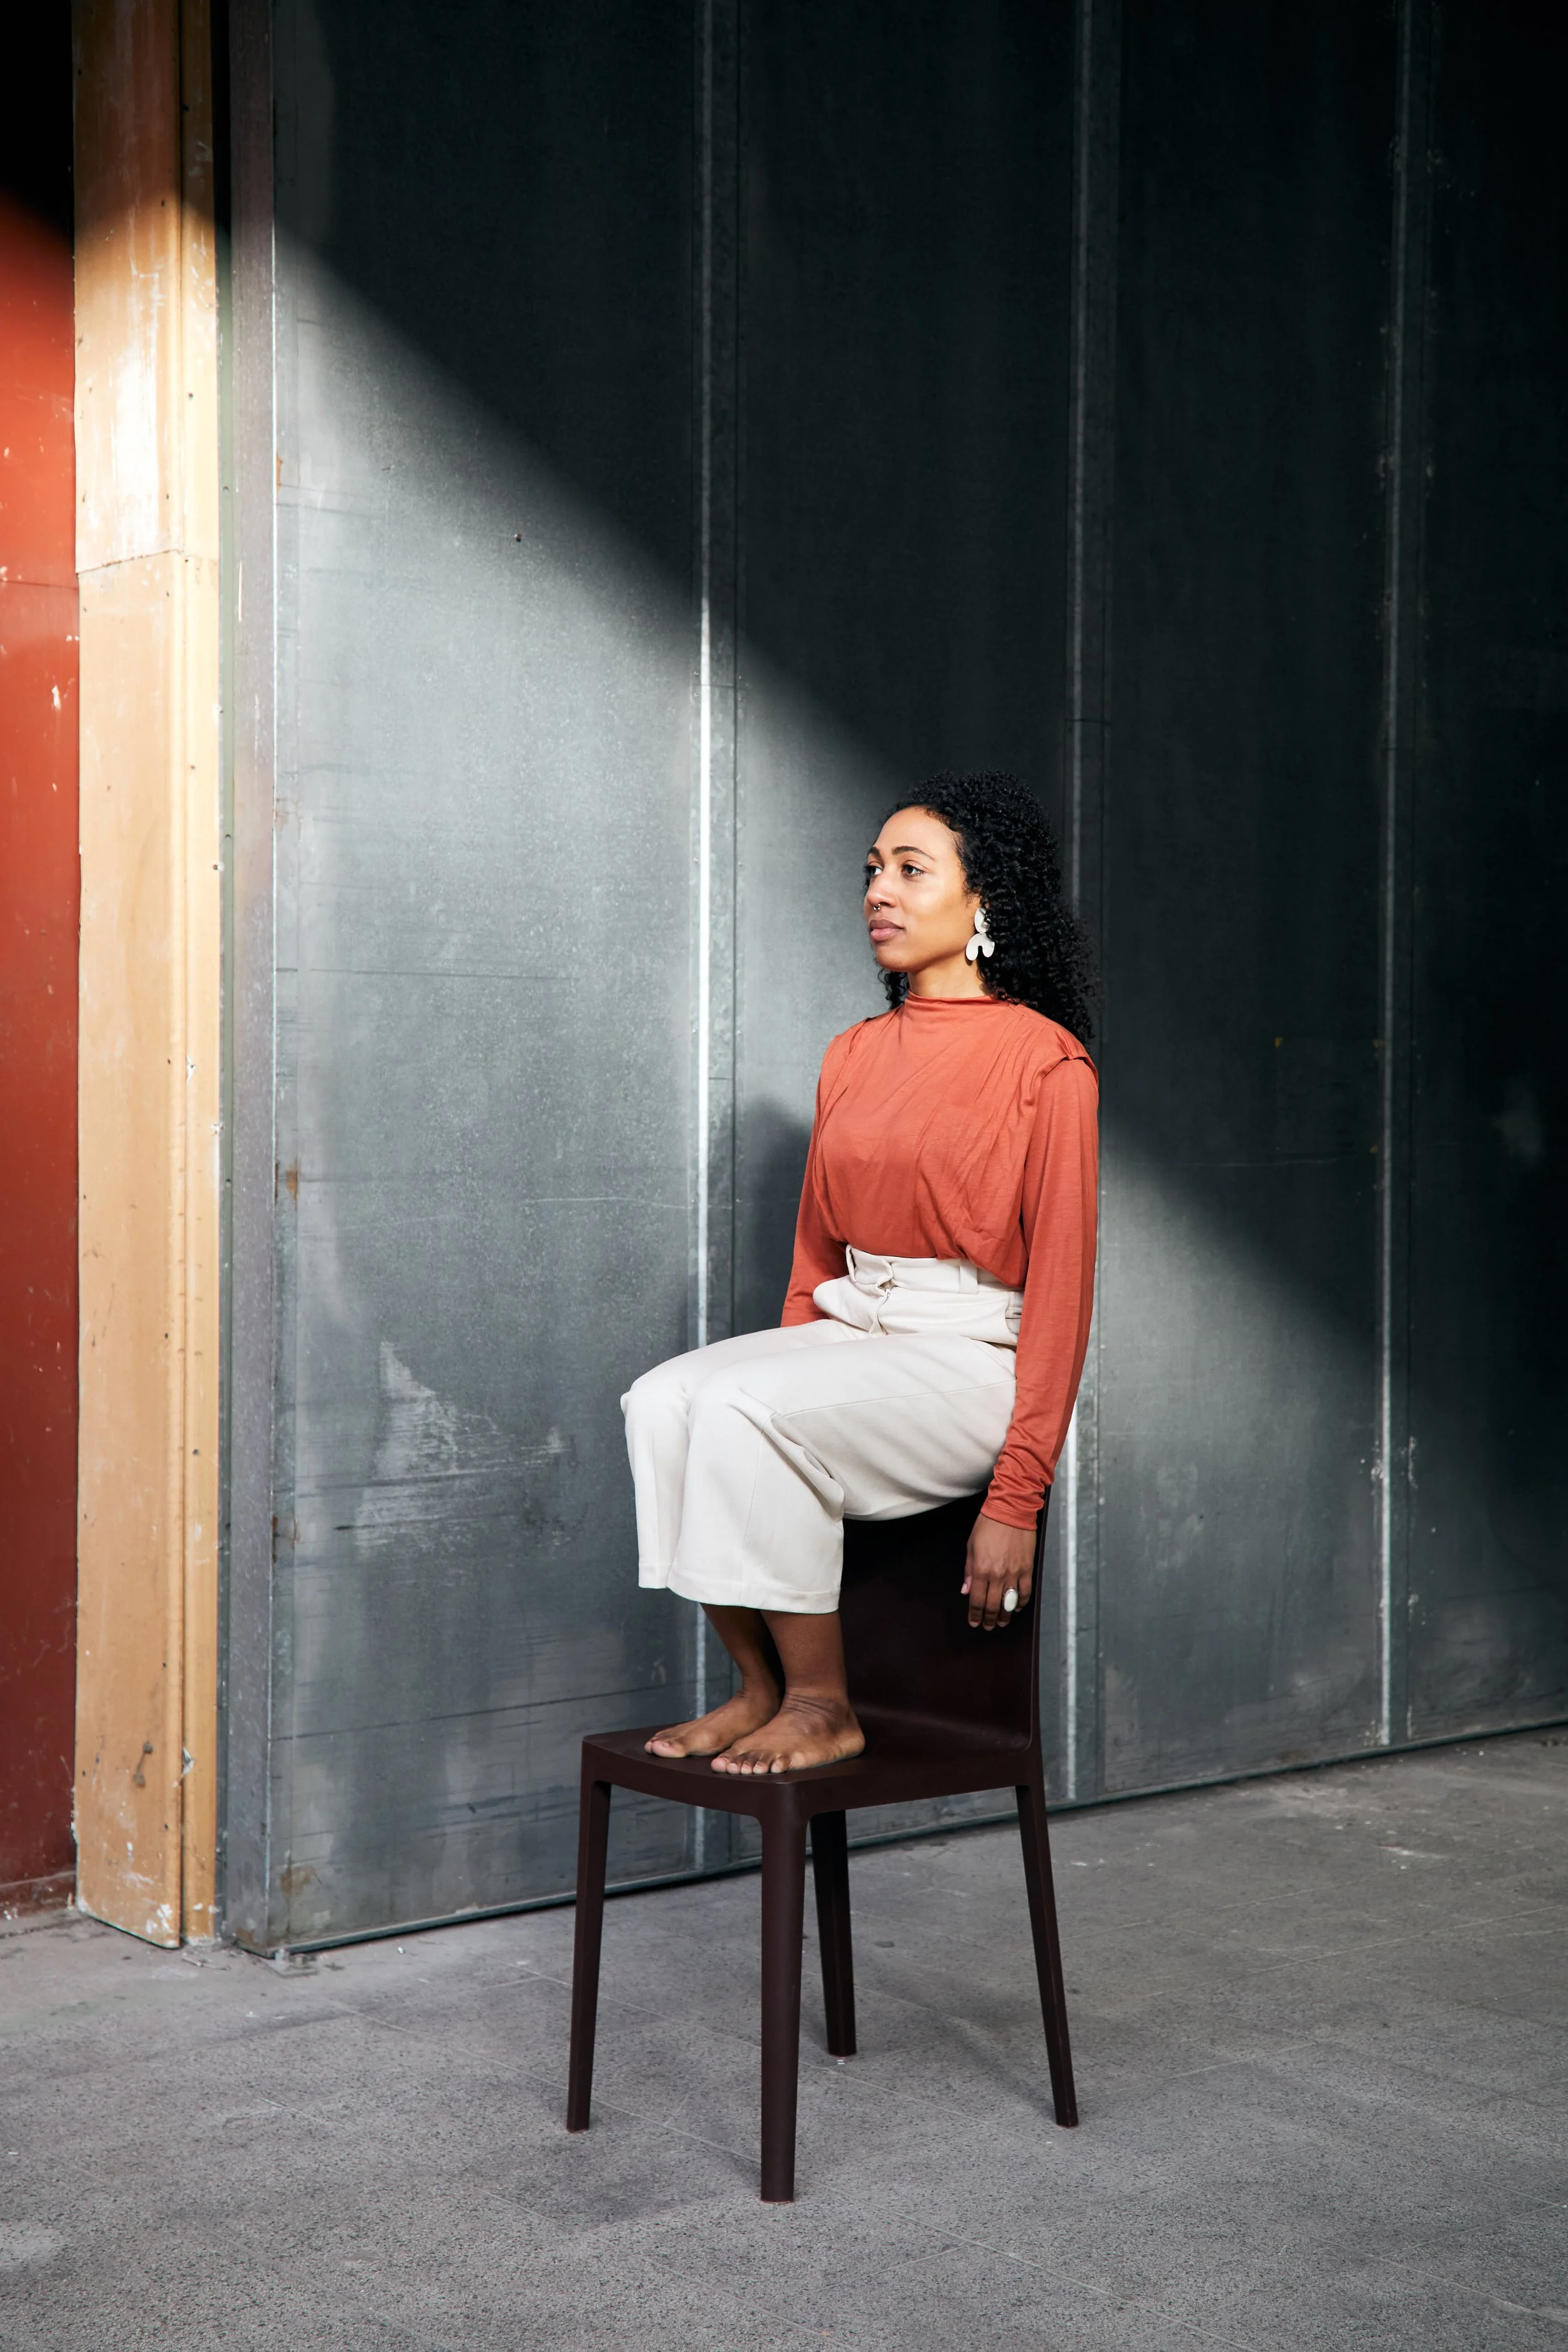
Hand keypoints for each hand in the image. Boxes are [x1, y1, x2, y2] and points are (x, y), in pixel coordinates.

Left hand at [961, 1511, 1036, 1630]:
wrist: (1011, 1511)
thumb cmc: (987, 1525)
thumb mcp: (971, 1546)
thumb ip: (969, 1571)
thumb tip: (966, 1590)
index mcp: (981, 1570)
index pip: (977, 1600)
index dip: (975, 1615)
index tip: (974, 1622)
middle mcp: (998, 1575)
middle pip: (992, 1605)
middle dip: (989, 1619)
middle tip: (988, 1626)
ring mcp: (1014, 1573)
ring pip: (1009, 1603)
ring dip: (1005, 1616)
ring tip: (1001, 1622)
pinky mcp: (1027, 1569)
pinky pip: (1025, 1592)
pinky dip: (1021, 1603)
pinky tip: (1017, 1607)